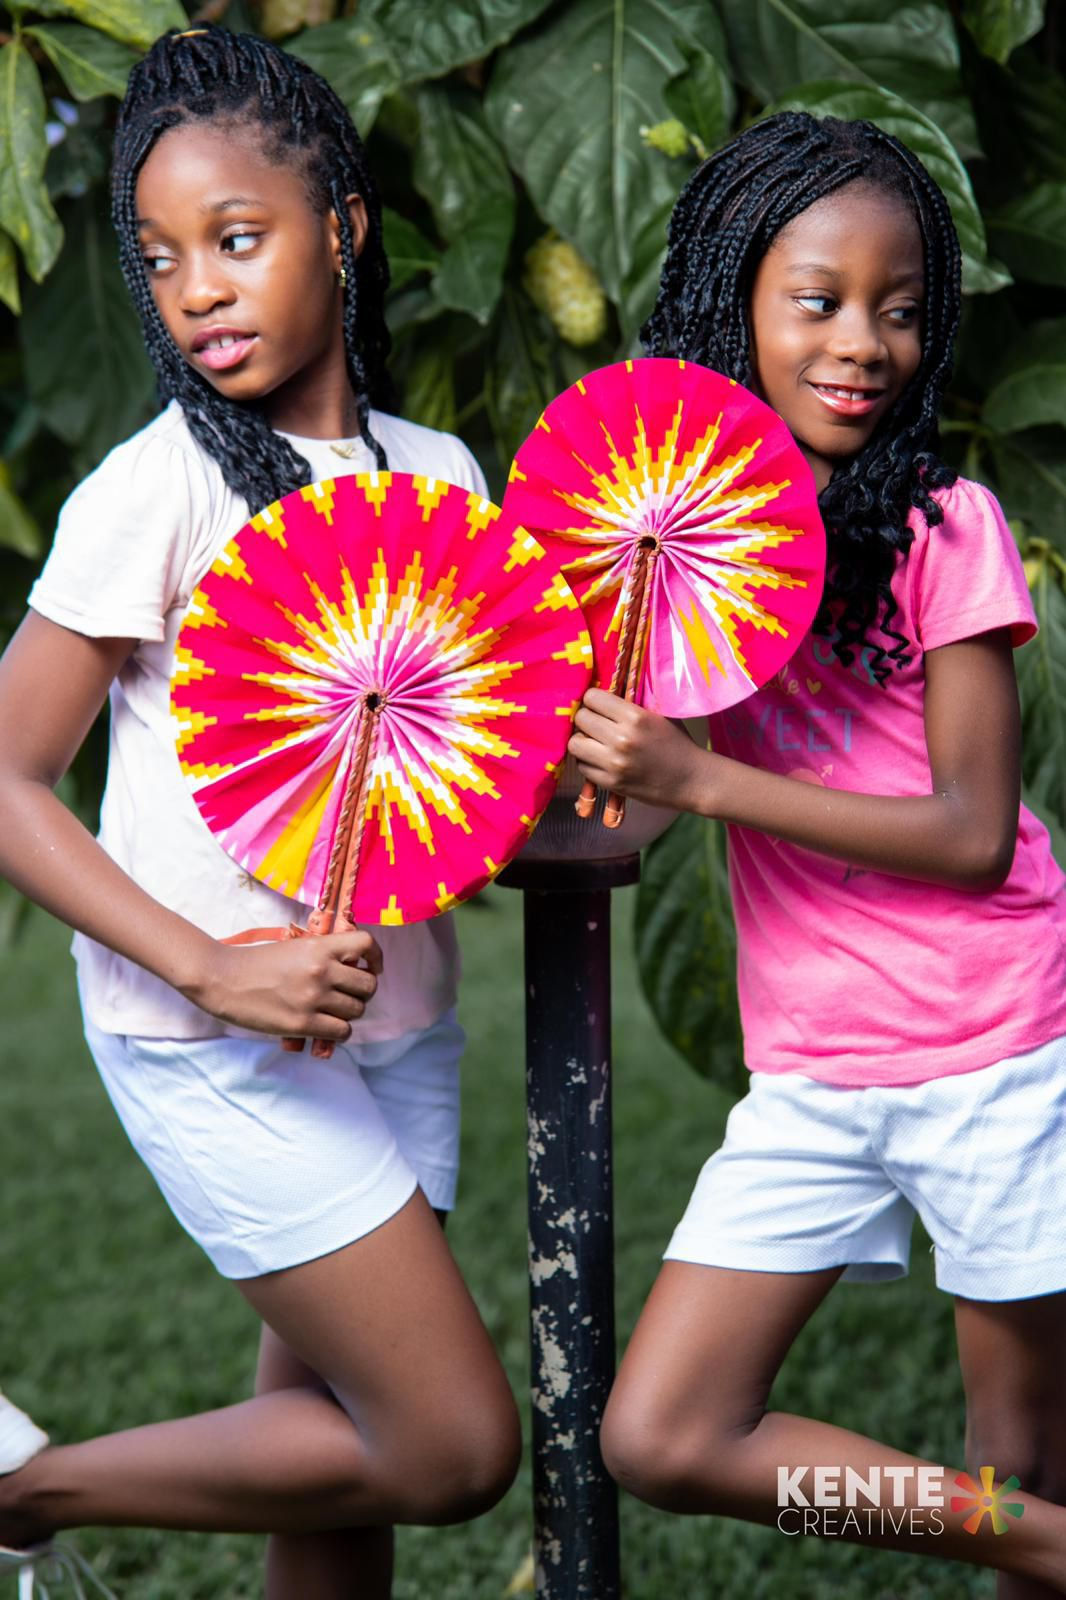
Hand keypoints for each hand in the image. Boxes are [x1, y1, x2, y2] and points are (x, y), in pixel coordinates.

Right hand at [188, 928, 382, 1041]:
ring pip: (357, 1010)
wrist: (223, 979)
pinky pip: (342, 1031)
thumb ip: (323, 954)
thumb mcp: (294, 947)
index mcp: (319, 947)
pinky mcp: (303, 1024)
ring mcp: (313, 998)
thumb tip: (352, 969)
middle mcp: (321, 970)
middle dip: (362, 991)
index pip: (366, 944)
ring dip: (348, 1013)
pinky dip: (338, 1031)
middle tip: (347, 994)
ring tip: (331, 1011)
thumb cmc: (257, 962)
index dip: (375, 957)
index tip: (371, 967)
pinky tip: (325, 1026)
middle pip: (368, 985)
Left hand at [568, 687, 707, 810]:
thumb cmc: (677, 743)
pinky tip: (601, 759)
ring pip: (574, 744)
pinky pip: (582, 766)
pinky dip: (588, 761)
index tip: (600, 706)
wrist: (692, 780)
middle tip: (597, 724)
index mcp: (635, 717)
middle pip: (581, 719)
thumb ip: (631, 704)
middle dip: (587, 719)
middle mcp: (621, 739)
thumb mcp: (659, 715)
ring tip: (595, 742)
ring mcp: (614, 763)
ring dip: (582, 741)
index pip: (592, 697)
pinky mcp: (610, 783)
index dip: (594, 700)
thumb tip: (602, 691)